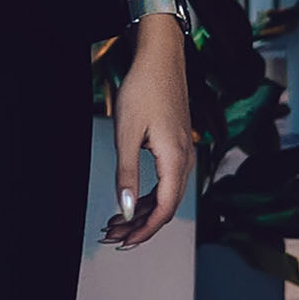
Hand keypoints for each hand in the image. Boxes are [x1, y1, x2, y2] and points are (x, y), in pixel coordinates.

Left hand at [105, 13, 191, 248]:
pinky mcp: (176, 146)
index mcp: (175, 159)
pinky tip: (130, 200)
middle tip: (113, 236)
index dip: (145, 230)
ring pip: (165, 195)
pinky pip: (166, 181)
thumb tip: (124, 209)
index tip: (125, 241)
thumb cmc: (145, 89)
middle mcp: (185, 159)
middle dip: (140, 225)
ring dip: (142, 211)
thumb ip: (126, 174)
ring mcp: (183, 153)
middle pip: (166, 206)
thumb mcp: (127, 134)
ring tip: (116, 222)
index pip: (164, 209)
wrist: (161, 57)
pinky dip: (147, 195)